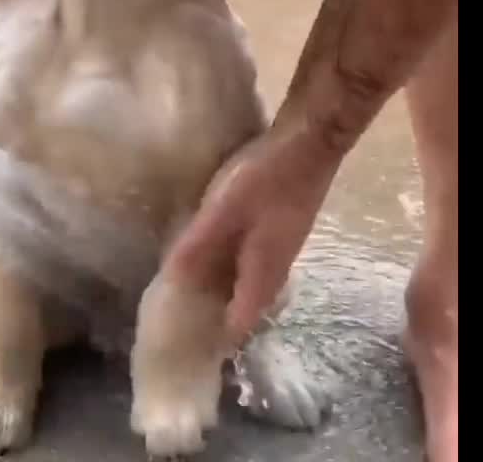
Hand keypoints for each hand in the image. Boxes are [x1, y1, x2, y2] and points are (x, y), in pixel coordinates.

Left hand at [165, 127, 341, 347]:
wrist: (312, 142)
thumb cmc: (266, 178)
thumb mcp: (222, 211)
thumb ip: (197, 247)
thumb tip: (170, 282)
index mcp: (263, 273)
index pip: (241, 323)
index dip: (216, 338)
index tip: (187, 341)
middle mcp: (278, 269)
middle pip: (247, 305)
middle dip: (218, 313)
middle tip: (183, 314)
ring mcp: (285, 248)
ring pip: (251, 282)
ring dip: (226, 288)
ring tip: (192, 288)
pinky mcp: (284, 228)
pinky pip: (255, 261)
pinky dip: (233, 265)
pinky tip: (215, 251)